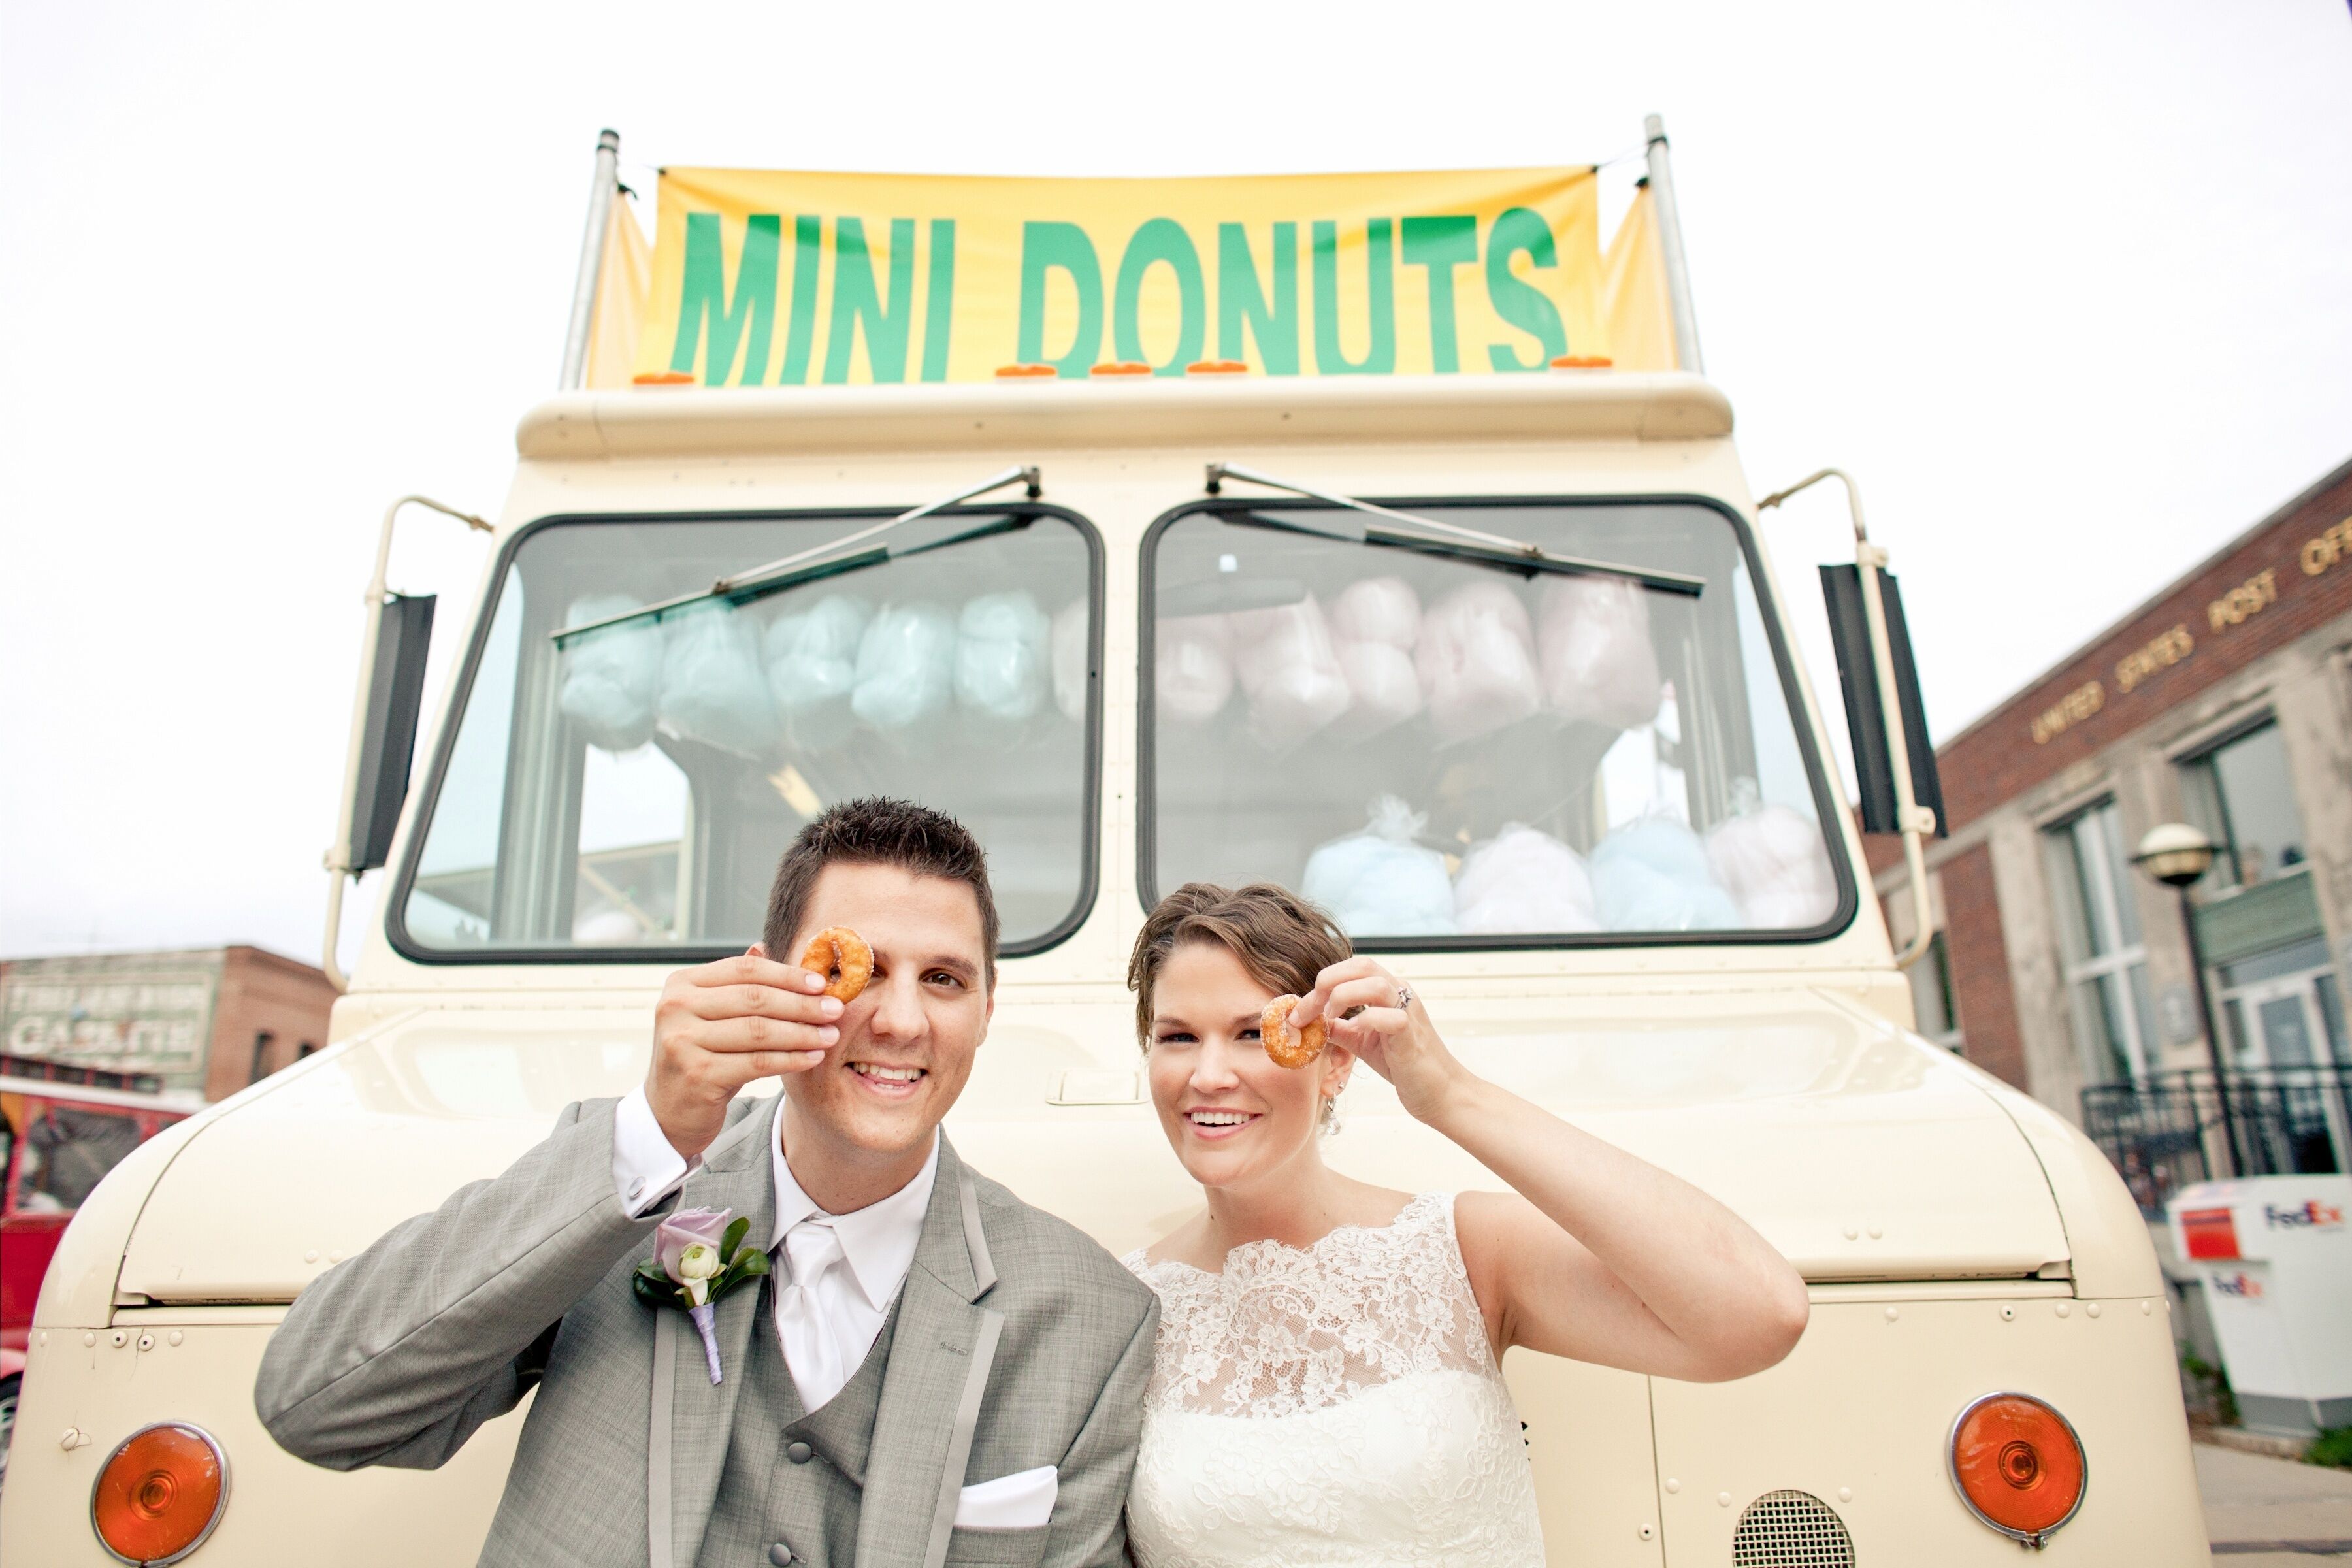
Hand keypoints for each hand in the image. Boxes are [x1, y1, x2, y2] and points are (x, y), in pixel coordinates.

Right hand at [647, 947, 842, 1160]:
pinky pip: (757, 1062)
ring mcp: (682, 1041)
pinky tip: (813, 1058)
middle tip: (835, 1010)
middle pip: (754, 998)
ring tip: (830, 1035)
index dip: (787, 975)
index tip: (822, 984)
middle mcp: (675, 1007)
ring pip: (759, 1031)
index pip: (744, 970)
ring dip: (802, 1032)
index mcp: (681, 983)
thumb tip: (764, 946)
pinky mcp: (697, 1074)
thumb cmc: (702, 1055)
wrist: (672, 1110)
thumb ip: (735, 984)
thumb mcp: (712, 1015)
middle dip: (802, 1004)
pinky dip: (791, 1059)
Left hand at [1288, 957, 1463, 1123]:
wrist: (1439, 1093)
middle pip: (1362, 965)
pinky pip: (1391, 1016)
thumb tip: (1312, 1021)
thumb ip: (1341, 1029)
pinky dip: (1366, 1020)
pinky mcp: (1412, 1036)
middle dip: (1327, 982)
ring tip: (1329, 1020)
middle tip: (1307, 1011)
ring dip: (1342, 997)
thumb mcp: (1363, 1042)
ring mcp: (1409, 1012)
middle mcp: (1401, 994)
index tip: (1299, 1011)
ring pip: (1376, 983)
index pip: (1352, 968)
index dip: (1322, 982)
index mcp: (1388, 992)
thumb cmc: (1404, 1065)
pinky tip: (1354, 1033)